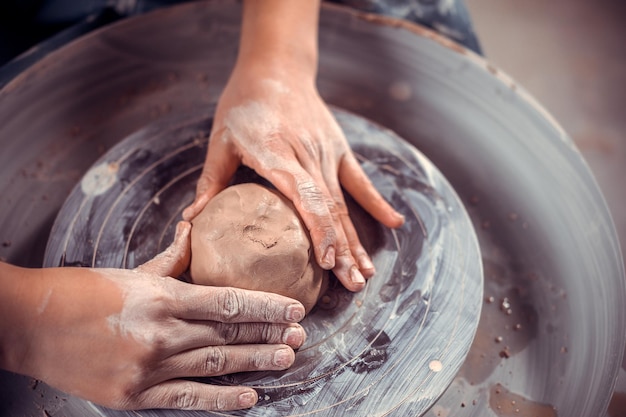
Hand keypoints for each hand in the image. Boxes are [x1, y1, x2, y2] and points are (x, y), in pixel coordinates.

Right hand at [0, 222, 305, 410]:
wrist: (29, 324)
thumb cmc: (81, 292)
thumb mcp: (131, 270)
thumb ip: (171, 258)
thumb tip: (193, 230)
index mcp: (163, 296)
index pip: (230, 302)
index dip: (266, 307)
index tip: (293, 310)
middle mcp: (161, 333)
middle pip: (229, 334)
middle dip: (269, 335)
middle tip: (300, 336)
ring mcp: (149, 368)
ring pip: (216, 364)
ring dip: (255, 363)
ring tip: (286, 360)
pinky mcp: (134, 396)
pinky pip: (187, 399)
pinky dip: (220, 400)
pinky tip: (249, 398)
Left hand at [183, 1, 404, 291]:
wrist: (276, 67)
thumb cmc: (243, 103)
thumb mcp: (220, 139)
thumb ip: (211, 182)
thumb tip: (192, 221)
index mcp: (277, 154)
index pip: (306, 197)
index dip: (320, 230)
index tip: (328, 262)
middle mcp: (307, 156)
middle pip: (331, 209)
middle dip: (343, 250)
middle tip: (353, 286)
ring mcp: (327, 153)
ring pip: (345, 203)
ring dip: (356, 240)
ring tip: (366, 274)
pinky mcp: (338, 150)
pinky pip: (360, 181)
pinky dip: (376, 204)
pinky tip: (393, 225)